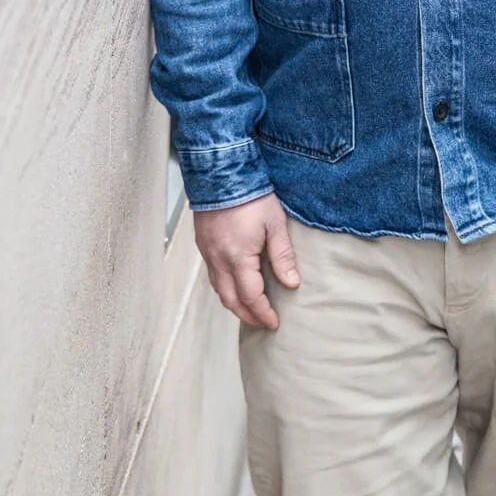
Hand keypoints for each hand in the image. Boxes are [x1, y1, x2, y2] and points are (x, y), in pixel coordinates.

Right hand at [193, 192, 299, 329]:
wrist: (221, 172)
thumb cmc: (251, 195)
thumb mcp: (275, 224)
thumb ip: (282, 256)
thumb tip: (291, 283)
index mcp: (238, 257)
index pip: (250, 297)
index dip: (263, 313)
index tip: (274, 322)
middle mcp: (219, 260)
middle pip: (230, 300)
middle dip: (247, 315)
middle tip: (262, 322)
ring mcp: (208, 253)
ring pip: (218, 289)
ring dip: (234, 304)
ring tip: (250, 309)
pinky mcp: (203, 244)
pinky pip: (212, 275)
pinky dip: (224, 287)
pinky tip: (235, 285)